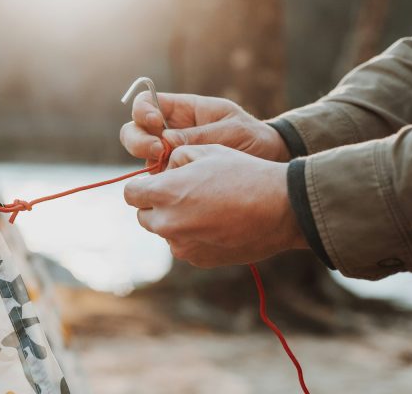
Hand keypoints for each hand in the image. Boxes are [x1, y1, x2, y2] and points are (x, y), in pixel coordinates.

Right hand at [119, 92, 290, 168]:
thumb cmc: (253, 138)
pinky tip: (174, 189)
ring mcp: (169, 155)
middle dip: (138, 141)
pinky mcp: (175, 176)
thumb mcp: (231, 130)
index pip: (145, 102)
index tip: (155, 121)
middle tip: (158, 152)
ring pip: (142, 158)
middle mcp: (169, 131)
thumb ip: (199, 135)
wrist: (269, 163)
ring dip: (148, 164)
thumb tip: (165, 141)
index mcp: (181, 110)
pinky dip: (159, 185)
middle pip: (134, 131)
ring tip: (169, 171)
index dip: (142, 110)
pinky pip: (157, 180)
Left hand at [124, 144, 307, 267]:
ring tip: (204, 208)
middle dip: (155, 205)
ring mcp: (182, 245)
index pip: (130, 193)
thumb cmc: (243, 173)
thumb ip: (175, 159)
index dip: (142, 186)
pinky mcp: (198, 259)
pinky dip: (191, 236)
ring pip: (164, 232)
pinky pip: (183, 246)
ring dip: (173, 221)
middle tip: (182, 194)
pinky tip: (216, 223)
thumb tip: (164, 171)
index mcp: (164, 193)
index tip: (156, 182)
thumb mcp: (206, 151)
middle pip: (143, 216)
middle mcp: (167, 223)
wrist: (280, 208)